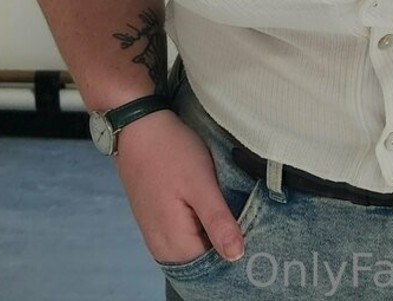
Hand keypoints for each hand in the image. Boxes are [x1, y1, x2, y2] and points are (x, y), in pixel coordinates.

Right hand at [112, 110, 245, 265]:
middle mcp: (161, 247)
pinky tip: (211, 205)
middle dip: (224, 241)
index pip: (213, 265)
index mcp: (173, 244)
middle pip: (203, 258)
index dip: (235, 248)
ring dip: (212, 231)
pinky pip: (184, 233)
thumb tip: (236, 256)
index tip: (254, 229)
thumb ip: (217, 222)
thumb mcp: (201, 184)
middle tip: (246, 215)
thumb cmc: (171, 152)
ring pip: (194, 245)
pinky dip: (200, 223)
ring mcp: (156, 233)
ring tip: (231, 208)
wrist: (138, 127)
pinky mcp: (156, 219)